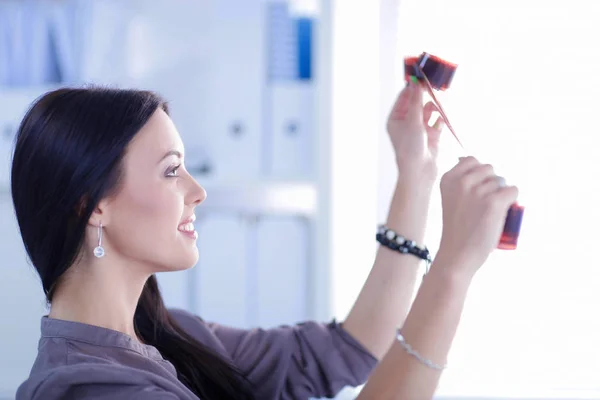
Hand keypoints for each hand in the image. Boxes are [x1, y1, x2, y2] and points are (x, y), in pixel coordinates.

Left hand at [386, 80, 443, 182]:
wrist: (419, 172)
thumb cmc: (410, 148)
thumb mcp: (412, 121)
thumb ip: (415, 102)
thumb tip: (416, 83)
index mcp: (396, 119)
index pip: (404, 97)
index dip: (413, 87)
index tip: (422, 76)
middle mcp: (407, 122)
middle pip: (417, 102)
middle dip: (426, 96)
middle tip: (436, 86)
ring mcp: (420, 129)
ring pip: (429, 110)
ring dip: (435, 107)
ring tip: (441, 105)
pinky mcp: (432, 135)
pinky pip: (438, 121)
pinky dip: (441, 118)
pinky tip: (443, 117)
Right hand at [436, 156, 518, 276]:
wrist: (457, 255)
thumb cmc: (456, 229)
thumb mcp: (449, 199)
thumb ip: (458, 181)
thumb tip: (471, 161)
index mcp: (448, 178)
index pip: (471, 160)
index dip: (479, 174)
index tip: (475, 191)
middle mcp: (462, 181)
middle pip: (489, 169)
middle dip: (491, 183)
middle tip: (483, 205)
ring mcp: (478, 191)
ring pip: (502, 181)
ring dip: (500, 194)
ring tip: (488, 213)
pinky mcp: (494, 202)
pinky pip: (513, 190)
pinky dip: (512, 201)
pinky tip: (501, 213)